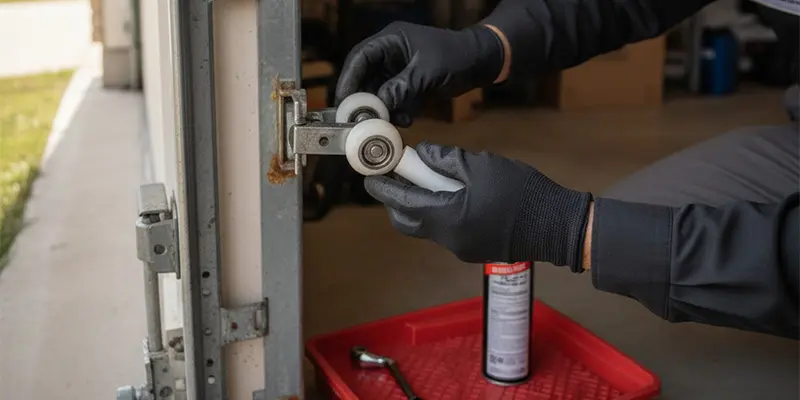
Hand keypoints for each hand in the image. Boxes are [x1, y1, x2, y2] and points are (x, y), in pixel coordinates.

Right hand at [335, 22, 504, 126]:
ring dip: (382, 109)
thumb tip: (381, 105)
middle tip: (360, 120)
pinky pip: (393, 100)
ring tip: (387, 123)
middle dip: (364, 99)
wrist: (481, 63)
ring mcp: (398, 70)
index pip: (361, 57)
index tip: (344, 100)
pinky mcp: (408, 85)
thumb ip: (403, 87)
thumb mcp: (428, 71)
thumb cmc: (456, 56)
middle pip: (365, 77)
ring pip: (379, 92)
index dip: (349, 79)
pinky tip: (406, 120)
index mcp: (391, 40)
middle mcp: (390, 54)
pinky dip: (397, 112)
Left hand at [364, 142, 592, 270]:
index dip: (384, 188)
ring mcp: (461, 249)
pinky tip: (453, 196)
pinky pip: (445, 232)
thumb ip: (446, 160)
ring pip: (426, 228)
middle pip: (408, 223)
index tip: (370, 175)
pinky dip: (439, 214)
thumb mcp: (482, 165)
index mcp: (447, 217)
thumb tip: (421, 154)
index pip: (402, 203)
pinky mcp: (473, 251)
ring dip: (419, 207)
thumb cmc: (520, 191)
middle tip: (398, 177)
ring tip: (427, 182)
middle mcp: (448, 239)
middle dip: (396, 201)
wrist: (556, 226)